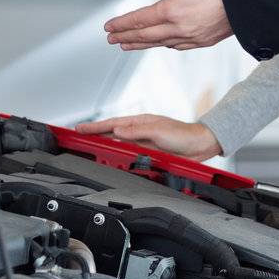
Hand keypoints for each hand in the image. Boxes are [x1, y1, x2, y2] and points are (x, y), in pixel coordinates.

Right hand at [84, 114, 220, 159]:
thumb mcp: (158, 131)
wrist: (200, 145)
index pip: (112, 124)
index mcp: (140, 122)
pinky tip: (112, 156)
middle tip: (79, 135)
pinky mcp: (149, 152)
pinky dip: (117, 153)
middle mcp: (140, 131)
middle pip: (112, 132)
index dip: (95, 127)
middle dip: (95, 133)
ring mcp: (144, 141)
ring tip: (89, 144)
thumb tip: (117, 131)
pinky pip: (128, 152)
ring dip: (104, 143)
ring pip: (118, 142)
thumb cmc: (183, 135)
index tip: (80, 128)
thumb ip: (137, 132)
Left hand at [103, 0, 231, 50]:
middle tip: (112, 39)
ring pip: (160, 44)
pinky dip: (164, 46)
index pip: (139, 20)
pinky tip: (161, 44)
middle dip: (126, 37)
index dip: (122, 24)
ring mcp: (194, 37)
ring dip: (141, 44)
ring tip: (128, 45)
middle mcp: (181, 28)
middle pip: (146, 35)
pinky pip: (179, 47)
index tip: (108, 28)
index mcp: (172, 10)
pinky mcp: (206, 40)